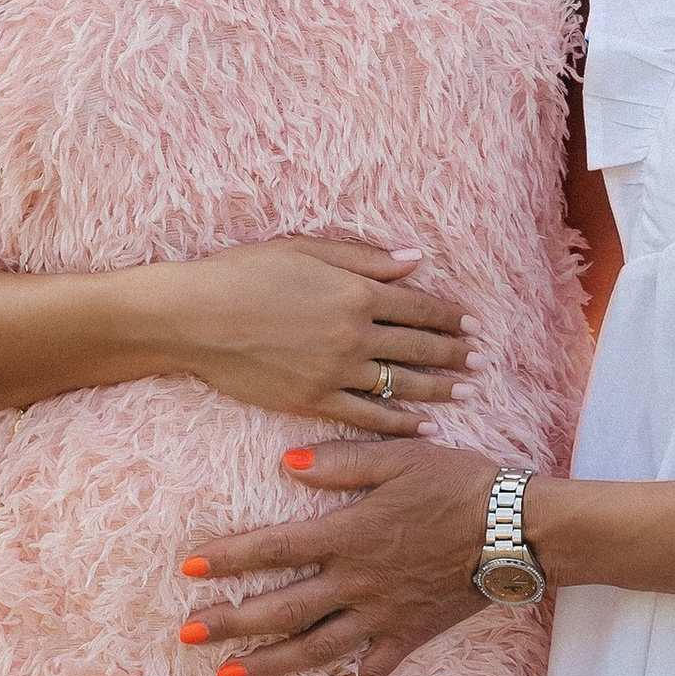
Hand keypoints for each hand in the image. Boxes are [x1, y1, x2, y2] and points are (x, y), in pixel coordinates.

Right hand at [150, 237, 470, 438]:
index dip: (449, 316)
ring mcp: (335, 372)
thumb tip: (413, 261)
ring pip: (402, 385)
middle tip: (480, 359)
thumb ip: (364, 257)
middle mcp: (353, 334)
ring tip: (466, 391)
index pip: (419, 306)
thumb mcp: (305, 249)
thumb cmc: (243, 274)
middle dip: (454, 353)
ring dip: (439, 389)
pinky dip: (400, 423)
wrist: (193, 319)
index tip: (471, 323)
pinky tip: (423, 426)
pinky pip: (368, 417)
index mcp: (355, 291)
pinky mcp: (313, 401)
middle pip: (419, 347)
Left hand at [181, 437, 501, 675]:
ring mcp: (382, 616)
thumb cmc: (460, 484)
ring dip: (268, 666)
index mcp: (349, 534)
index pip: (275, 548)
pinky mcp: (407, 638)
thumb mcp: (400, 457)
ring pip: (314, 650)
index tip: (189, 566)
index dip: (230, 557)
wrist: (518, 530)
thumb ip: (340, 462)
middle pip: (283, 609)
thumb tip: (287, 462)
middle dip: (231, 622)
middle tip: (188, 633)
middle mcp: (357, 582)